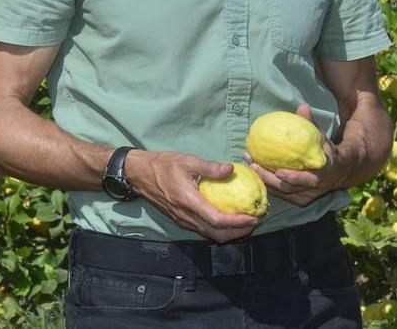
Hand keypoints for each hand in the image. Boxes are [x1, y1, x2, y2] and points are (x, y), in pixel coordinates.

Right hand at [123, 150, 261, 242]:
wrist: (140, 175)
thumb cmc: (164, 165)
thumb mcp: (188, 161)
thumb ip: (210, 167)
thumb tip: (231, 169)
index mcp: (188, 201)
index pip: (217, 219)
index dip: (237, 222)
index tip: (254, 217)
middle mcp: (186, 216)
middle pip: (216, 234)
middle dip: (239, 232)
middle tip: (256, 221)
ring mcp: (183, 220)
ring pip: (210, 235)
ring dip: (230, 233)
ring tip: (247, 222)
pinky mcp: (182, 220)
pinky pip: (204, 230)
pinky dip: (220, 229)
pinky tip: (229, 218)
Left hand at [246, 104, 341, 206]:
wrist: (337, 173)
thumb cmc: (326, 151)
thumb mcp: (322, 138)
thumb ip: (311, 124)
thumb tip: (302, 107)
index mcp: (323, 174)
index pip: (308, 179)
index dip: (294, 177)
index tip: (279, 170)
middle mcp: (313, 189)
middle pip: (288, 188)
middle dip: (269, 178)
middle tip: (254, 164)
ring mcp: (305, 197)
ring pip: (281, 193)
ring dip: (263, 180)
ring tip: (249, 163)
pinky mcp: (297, 200)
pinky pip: (279, 194)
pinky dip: (266, 184)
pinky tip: (253, 171)